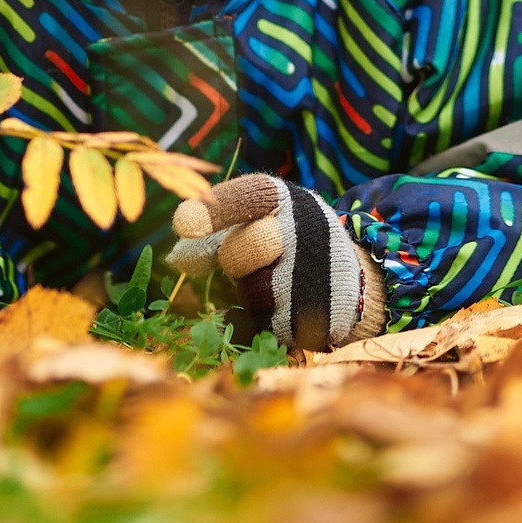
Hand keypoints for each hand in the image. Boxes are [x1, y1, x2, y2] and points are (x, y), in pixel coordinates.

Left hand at [167, 173, 384, 351]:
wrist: (346, 277)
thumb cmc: (281, 242)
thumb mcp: (252, 223)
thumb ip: (212, 234)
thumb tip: (175, 259)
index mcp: (284, 199)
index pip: (246, 197)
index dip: (213, 211)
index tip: (181, 224)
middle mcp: (305, 230)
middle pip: (237, 254)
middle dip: (232, 261)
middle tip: (245, 259)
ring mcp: (315, 275)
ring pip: (252, 294)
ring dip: (251, 293)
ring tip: (275, 280)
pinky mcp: (319, 316)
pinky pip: (267, 326)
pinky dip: (261, 322)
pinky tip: (278, 308)